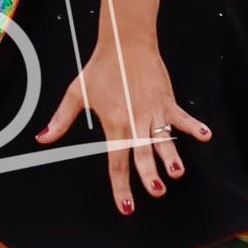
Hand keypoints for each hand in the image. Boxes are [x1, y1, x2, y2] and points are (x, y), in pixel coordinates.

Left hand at [35, 35, 210, 212]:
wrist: (125, 42)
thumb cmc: (102, 67)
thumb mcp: (76, 93)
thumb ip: (60, 120)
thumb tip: (43, 138)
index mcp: (114, 122)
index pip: (116, 161)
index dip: (121, 186)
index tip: (126, 205)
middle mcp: (135, 120)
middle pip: (142, 154)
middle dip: (150, 175)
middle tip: (156, 191)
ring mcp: (153, 111)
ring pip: (163, 139)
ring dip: (171, 155)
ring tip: (176, 172)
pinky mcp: (167, 100)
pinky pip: (182, 117)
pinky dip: (194, 126)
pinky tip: (205, 136)